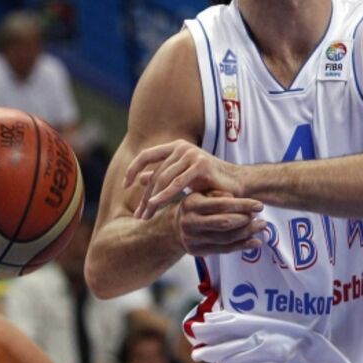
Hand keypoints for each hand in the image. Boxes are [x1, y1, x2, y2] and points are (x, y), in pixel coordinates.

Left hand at [125, 140, 244, 218]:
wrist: (238, 184)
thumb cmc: (210, 181)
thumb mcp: (182, 178)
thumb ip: (162, 176)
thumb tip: (139, 179)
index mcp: (176, 146)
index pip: (147, 155)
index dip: (133, 169)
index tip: (125, 185)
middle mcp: (182, 148)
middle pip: (155, 173)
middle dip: (144, 196)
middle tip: (139, 215)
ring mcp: (191, 155)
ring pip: (163, 179)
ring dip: (152, 200)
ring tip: (145, 216)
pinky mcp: (200, 166)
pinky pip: (176, 184)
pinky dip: (163, 196)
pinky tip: (155, 206)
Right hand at [177, 190, 264, 255]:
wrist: (175, 226)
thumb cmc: (196, 206)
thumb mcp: (203, 194)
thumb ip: (218, 194)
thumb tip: (235, 198)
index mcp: (191, 204)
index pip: (222, 204)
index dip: (243, 205)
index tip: (259, 205)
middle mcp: (189, 222)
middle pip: (224, 223)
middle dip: (246, 220)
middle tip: (261, 218)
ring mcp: (192, 239)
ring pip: (225, 238)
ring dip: (247, 233)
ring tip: (261, 227)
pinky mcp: (197, 251)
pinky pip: (224, 250)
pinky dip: (242, 246)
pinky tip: (255, 242)